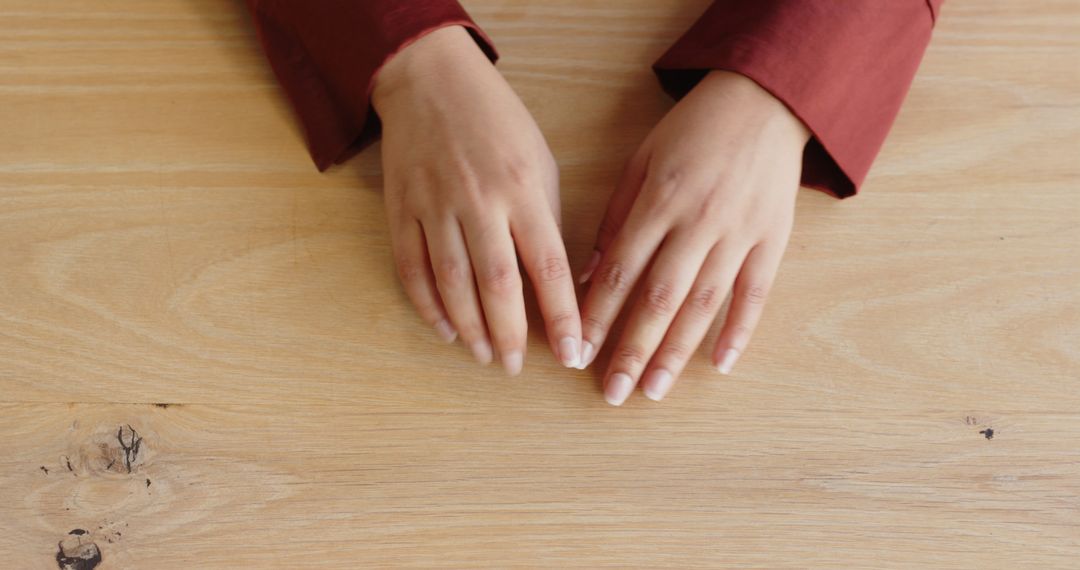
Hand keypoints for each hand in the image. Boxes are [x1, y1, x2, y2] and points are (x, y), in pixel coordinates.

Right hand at [372, 26, 581, 375]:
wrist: (429, 81)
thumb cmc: (496, 122)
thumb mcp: (539, 161)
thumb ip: (546, 219)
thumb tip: (555, 281)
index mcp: (523, 189)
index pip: (549, 266)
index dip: (562, 316)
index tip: (572, 354)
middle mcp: (479, 201)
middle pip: (497, 284)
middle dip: (510, 334)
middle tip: (516, 368)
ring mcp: (435, 206)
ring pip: (452, 283)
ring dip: (470, 328)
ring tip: (484, 356)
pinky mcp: (401, 209)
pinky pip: (412, 269)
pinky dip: (428, 306)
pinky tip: (446, 329)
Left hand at [578, 70, 810, 404]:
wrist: (764, 99)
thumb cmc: (693, 131)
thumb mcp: (641, 161)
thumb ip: (614, 219)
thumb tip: (586, 275)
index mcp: (659, 200)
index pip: (620, 270)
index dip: (597, 315)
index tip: (578, 353)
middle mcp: (698, 221)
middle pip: (660, 297)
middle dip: (633, 349)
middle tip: (613, 392)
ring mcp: (739, 233)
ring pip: (704, 304)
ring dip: (678, 352)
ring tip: (654, 390)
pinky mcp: (773, 239)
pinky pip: (755, 293)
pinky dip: (739, 330)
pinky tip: (721, 364)